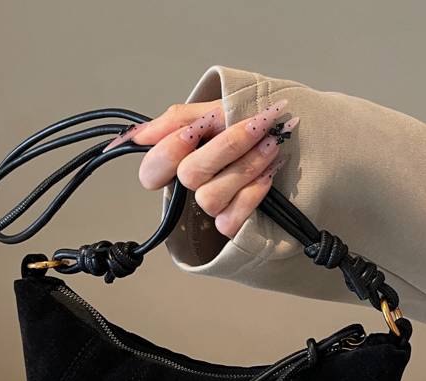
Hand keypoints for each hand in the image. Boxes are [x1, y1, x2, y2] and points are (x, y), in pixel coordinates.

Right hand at [102, 99, 298, 237]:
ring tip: (271, 144)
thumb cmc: (247, 122)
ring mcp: (210, 207)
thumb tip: (139, 137)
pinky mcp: (230, 224)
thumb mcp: (212, 111)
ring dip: (248, 166)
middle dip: (228, 147)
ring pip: (211, 198)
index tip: (201, 127)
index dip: (170, 151)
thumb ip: (177, 121)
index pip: (151, 170)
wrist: (286, 134)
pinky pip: (230, 220)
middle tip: (257, 125)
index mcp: (178, 160)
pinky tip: (269, 173)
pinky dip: (253, 193)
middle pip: (189, 176)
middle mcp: (190, 186)